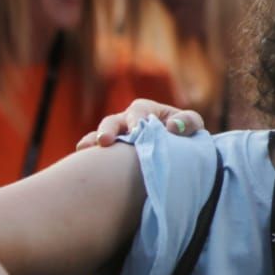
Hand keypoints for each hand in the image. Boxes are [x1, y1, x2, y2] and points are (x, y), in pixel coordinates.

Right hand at [77, 99, 205, 150]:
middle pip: (113, 121)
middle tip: (104, 141)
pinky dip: (88, 157)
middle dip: (108, 130)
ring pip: (99, 137)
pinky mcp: (111, 156)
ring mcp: (116, 139)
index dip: (136, 119)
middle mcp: (127, 122)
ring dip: (92, 141)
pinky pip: (95, 155)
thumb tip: (173, 127)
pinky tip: (82, 164)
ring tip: (85, 150)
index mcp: (147, 111)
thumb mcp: (192, 125)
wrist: (180, 154)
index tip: (136, 131)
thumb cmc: (185, 134)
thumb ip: (188, 121)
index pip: (139, 110)